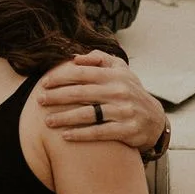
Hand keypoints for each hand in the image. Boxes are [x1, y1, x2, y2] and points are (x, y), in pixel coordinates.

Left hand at [38, 51, 165, 148]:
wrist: (155, 120)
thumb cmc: (130, 92)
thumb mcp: (121, 71)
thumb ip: (100, 59)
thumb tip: (76, 57)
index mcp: (115, 75)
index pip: (83, 73)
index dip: (61, 77)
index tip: (44, 83)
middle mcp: (119, 91)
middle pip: (81, 93)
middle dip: (57, 97)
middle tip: (39, 100)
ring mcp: (124, 111)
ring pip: (88, 114)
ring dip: (64, 117)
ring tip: (47, 121)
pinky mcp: (127, 130)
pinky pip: (99, 132)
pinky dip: (80, 134)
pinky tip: (65, 136)